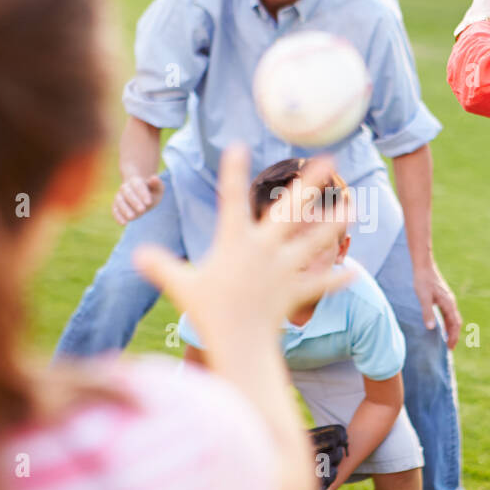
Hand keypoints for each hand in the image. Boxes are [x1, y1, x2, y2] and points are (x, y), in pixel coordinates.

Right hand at [112, 173, 163, 224]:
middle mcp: (125, 187)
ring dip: (125, 209)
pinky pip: (115, 211)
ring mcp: (119, 197)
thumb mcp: (157, 188)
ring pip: (119, 201)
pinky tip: (124, 223)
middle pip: (128, 193)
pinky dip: (118, 217)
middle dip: (135, 201)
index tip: (149, 202)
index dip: (143, 194)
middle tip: (143, 210)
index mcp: (135, 181)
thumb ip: (157, 184)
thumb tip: (154, 178)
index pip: (138, 186)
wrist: (140, 195)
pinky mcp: (116, 207)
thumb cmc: (151, 192)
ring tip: (132, 217)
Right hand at [133, 145, 355, 351]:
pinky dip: (337, 279)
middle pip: (292, 210)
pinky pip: (321, 283)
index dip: (234, 173)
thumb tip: (135, 253)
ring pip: (315, 240)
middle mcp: (265, 250)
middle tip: (328, 159)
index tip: (239, 147)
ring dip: (334, 223)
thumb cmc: (208, 312)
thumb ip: (160, 266)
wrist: (237, 343)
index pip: (232, 200)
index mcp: (236, 242)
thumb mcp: (181, 285)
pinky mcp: (296, 290)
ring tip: (350, 207)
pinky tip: (354, 271)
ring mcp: (284, 269)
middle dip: (310, 182)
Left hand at [413, 259, 462, 349]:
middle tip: (449, 348)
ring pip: (453, 318)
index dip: (453, 337)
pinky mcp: (443, 298)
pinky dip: (447, 323)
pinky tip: (441, 327)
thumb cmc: (423, 281)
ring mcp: (447, 300)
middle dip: (454, 336)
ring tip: (447, 340)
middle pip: (456, 323)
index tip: (450, 348)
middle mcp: (450, 303)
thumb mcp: (423, 298)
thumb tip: (431, 328)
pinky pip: (448, 314)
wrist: (424, 267)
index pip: (454, 324)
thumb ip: (427, 312)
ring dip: (451, 330)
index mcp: (448, 304)